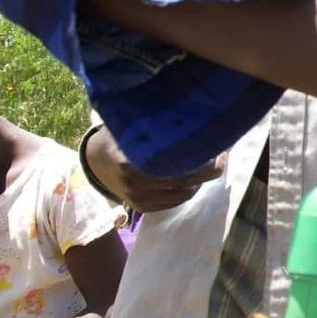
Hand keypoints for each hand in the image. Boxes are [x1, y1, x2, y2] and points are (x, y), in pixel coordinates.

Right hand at [84, 125, 222, 211]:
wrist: (95, 162)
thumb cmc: (119, 136)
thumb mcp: (132, 125)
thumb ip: (155, 122)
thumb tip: (191, 109)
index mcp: (130, 162)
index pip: (176, 163)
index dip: (202, 156)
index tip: (218, 146)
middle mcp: (135, 184)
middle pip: (185, 181)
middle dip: (208, 169)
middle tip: (221, 155)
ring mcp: (139, 199)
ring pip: (184, 193)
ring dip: (199, 180)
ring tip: (207, 163)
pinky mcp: (144, 208)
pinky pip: (176, 201)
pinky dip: (188, 189)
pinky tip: (192, 176)